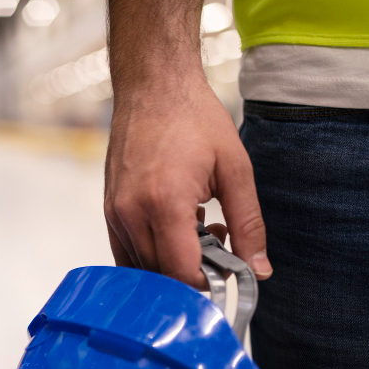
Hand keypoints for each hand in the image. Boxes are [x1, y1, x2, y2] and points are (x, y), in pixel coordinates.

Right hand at [104, 75, 270, 286]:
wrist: (152, 86)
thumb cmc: (194, 118)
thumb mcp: (235, 169)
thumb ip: (249, 224)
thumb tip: (259, 270)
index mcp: (164, 203)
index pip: (181, 273)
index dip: (207, 282)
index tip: (228, 268)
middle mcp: (131, 213)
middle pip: (161, 276)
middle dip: (193, 271)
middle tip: (219, 238)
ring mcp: (115, 214)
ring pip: (142, 269)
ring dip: (173, 262)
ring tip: (199, 226)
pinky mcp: (108, 211)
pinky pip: (127, 253)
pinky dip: (153, 253)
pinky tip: (176, 226)